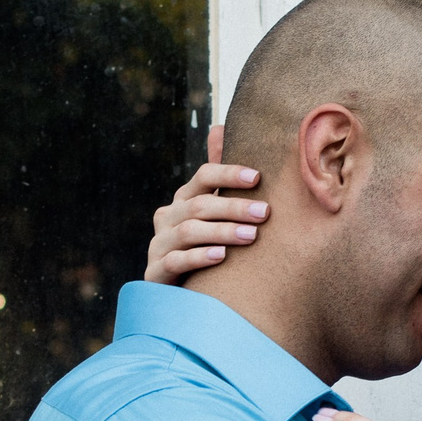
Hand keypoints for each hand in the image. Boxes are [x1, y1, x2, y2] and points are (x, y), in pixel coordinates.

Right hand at [145, 124, 267, 284]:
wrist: (180, 292)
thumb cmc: (206, 246)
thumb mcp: (215, 213)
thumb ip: (220, 178)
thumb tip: (218, 128)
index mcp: (184, 199)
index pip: (204, 176)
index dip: (230, 173)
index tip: (258, 177)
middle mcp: (168, 217)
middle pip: (200, 205)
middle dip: (235, 207)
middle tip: (265, 213)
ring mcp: (159, 244)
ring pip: (190, 231)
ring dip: (223, 231)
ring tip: (252, 236)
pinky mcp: (156, 272)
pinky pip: (176, 261)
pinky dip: (199, 256)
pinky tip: (221, 257)